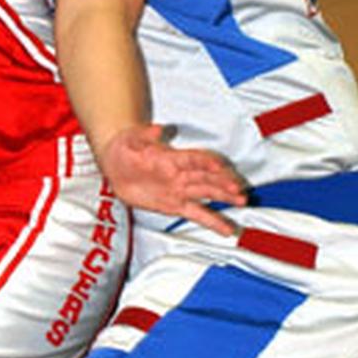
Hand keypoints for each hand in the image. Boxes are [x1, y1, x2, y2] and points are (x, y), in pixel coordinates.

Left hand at [97, 125, 245, 235]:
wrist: (116, 165)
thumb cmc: (126, 148)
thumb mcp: (131, 139)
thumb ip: (144, 135)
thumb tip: (157, 129)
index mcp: (171, 157)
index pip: (193, 159)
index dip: (205, 161)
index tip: (217, 165)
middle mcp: (180, 174)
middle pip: (206, 177)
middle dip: (222, 183)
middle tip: (237, 189)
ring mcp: (179, 189)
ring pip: (206, 193)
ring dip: (224, 198)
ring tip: (242, 202)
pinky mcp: (175, 205)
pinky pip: (196, 213)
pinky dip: (212, 221)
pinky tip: (226, 228)